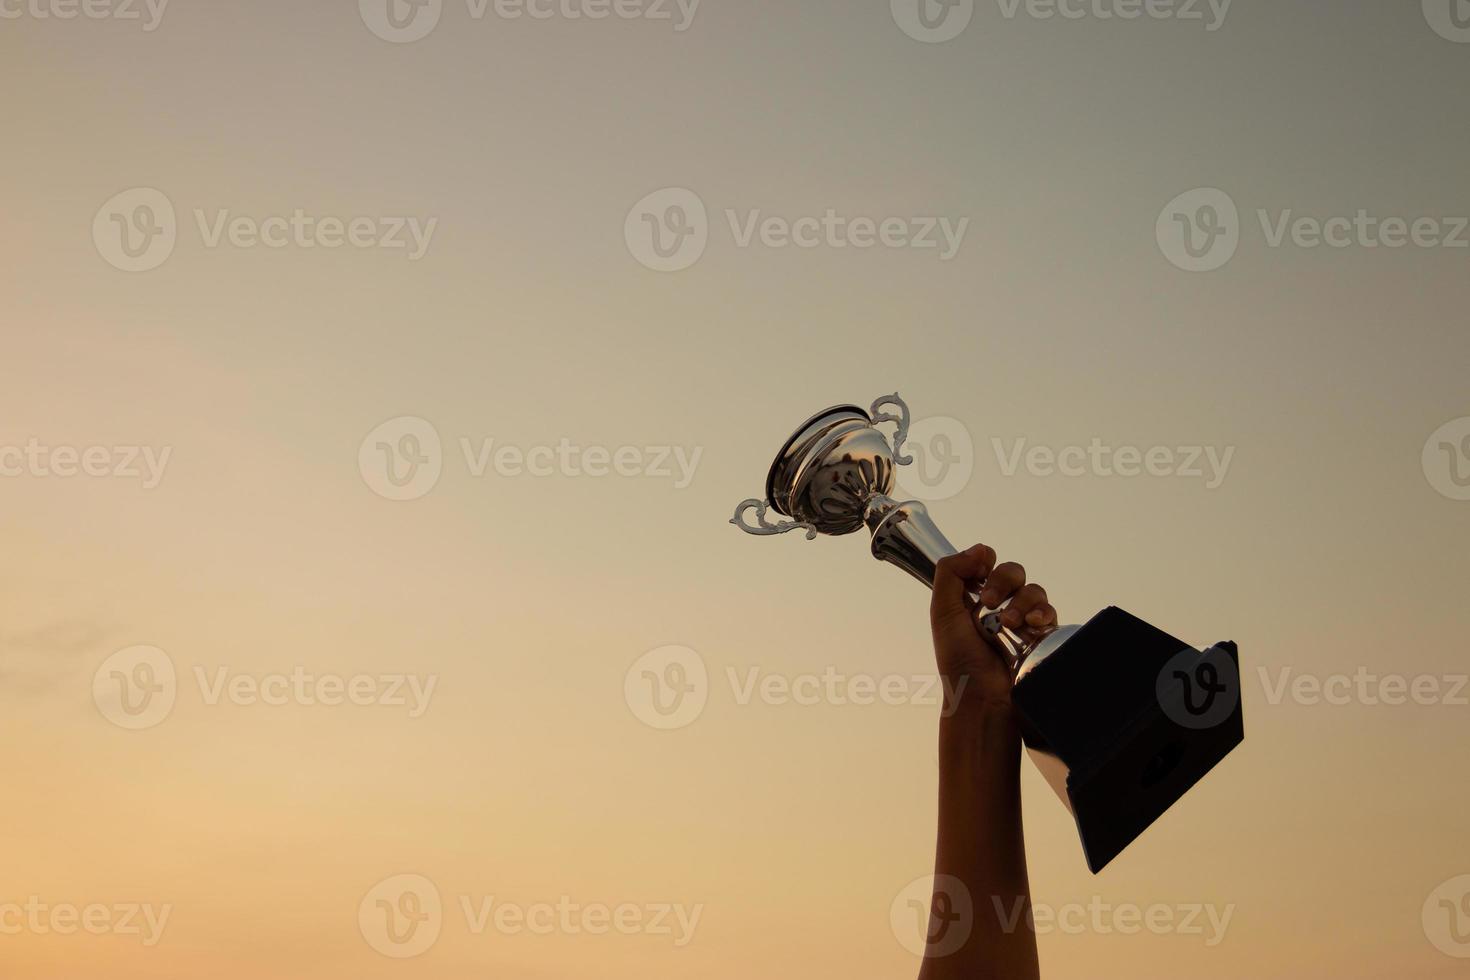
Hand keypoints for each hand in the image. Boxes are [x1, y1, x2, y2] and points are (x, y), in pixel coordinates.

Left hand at [930, 543, 1058, 708]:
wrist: (983, 698)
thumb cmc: (958, 661)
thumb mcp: (943, 612)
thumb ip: (951, 573)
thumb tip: (980, 548)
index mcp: (971, 598)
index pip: (986, 564)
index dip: (985, 562)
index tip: (982, 568)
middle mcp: (997, 606)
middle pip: (1012, 571)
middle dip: (1003, 580)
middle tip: (989, 601)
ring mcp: (1020, 621)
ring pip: (1033, 589)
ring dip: (1022, 600)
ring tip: (1010, 622)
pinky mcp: (1040, 636)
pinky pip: (1049, 611)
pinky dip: (1043, 612)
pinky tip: (1032, 624)